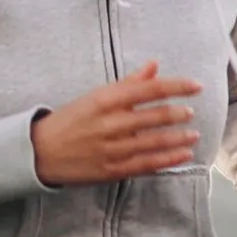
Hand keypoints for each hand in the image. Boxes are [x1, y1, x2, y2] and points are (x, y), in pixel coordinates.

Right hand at [30, 61, 202, 186]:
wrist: (40, 152)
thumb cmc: (70, 120)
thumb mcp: (95, 96)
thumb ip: (128, 83)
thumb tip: (154, 66)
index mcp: (104, 100)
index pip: (148, 89)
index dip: (176, 86)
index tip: (196, 86)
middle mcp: (110, 123)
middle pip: (154, 116)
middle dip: (178, 114)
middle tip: (190, 112)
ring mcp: (112, 149)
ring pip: (154, 142)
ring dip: (178, 138)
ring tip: (193, 134)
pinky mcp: (112, 170)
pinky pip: (147, 165)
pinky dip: (168, 160)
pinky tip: (183, 155)